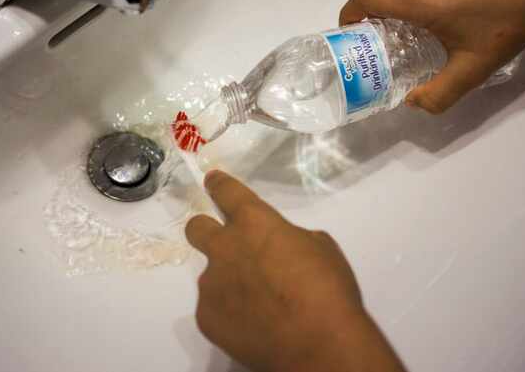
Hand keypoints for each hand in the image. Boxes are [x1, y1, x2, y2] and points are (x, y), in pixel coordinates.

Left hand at [185, 171, 405, 371]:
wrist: (318, 344)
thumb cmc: (328, 289)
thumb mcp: (320, 248)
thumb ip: (289, 240)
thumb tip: (279, 250)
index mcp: (255, 222)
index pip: (227, 192)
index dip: (219, 184)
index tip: (212, 180)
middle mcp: (225, 248)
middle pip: (196, 228)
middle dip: (206, 230)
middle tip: (226, 245)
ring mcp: (211, 285)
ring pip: (212, 276)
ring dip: (230, 282)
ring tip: (260, 305)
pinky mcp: (206, 318)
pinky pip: (215, 309)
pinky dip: (231, 314)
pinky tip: (255, 326)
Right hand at [340, 0, 524, 112]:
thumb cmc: (505, 26)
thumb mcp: (473, 70)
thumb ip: (438, 94)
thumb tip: (412, 103)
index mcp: (418, 1)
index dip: (348, 14)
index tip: (350, 31)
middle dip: (381, 17)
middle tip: (394, 41)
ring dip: (409, 3)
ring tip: (433, 24)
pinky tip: (460, 2)